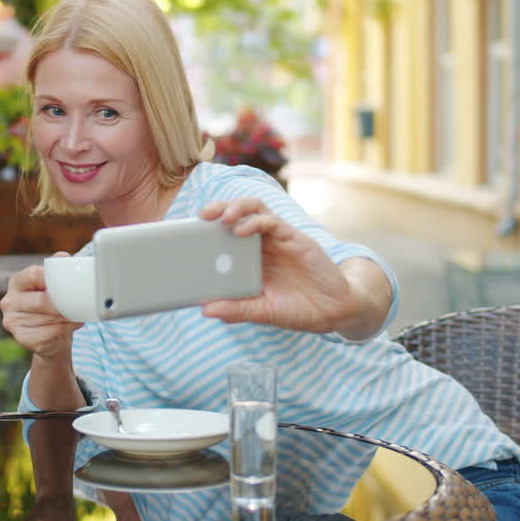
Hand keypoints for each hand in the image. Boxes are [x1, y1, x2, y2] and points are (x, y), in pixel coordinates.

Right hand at [0, 253, 84, 359]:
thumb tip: (62, 257)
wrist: (51, 337)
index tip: (68, 281)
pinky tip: (70, 325)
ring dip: (67, 317)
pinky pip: (49, 333)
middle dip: (62, 303)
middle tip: (78, 303)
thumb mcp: (53, 286)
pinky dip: (65, 329)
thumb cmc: (52, 306)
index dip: (52, 277)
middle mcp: (10, 301)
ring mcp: (12, 321)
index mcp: (17, 282)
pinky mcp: (22, 338)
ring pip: (47, 318)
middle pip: (41, 300)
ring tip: (77, 314)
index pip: (33, 274)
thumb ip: (57, 270)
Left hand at [197, 198, 380, 334]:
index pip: (223, 233)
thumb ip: (237, 309)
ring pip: (254, 209)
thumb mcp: (262, 312)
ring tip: (220, 217)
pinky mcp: (295, 238)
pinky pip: (273, 221)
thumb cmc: (296, 309)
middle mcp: (261, 244)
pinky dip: (256, 222)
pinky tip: (243, 230)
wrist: (334, 311)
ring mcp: (278, 238)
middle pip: (236, 214)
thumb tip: (205, 310)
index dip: (206, 229)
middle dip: (217, 209)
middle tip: (201, 216)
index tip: (185, 233)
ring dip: (235, 208)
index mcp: (249, 258)